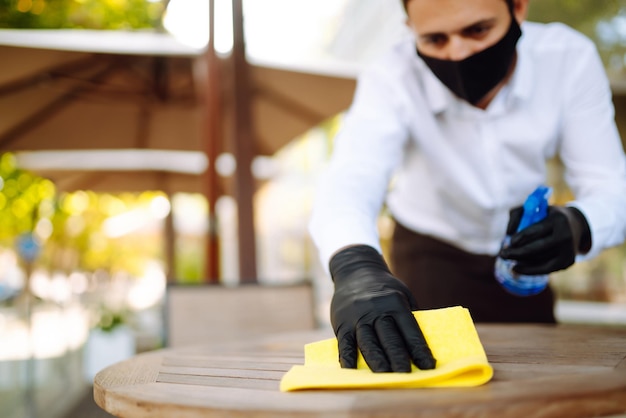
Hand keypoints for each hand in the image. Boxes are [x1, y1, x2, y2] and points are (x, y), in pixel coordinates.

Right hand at [329, 245, 435, 372]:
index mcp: (395, 303)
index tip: (429, 366)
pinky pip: (345, 343)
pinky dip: (348, 358)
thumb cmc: (384, 289)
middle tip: (406, 375)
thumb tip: (421, 347)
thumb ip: (409, 317)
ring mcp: (357, 318)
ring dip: (376, 361)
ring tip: (385, 377)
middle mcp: (376, 310)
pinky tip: (353, 370)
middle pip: (389, 337)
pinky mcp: (341, 324)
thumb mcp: (402, 294)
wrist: (355, 272)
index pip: (410, 330)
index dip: (419, 349)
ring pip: (368, 342)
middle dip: (398, 357)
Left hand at [499, 206, 590, 274]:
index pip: (536, 231)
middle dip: (517, 253)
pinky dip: (530, 270)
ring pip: (540, 260)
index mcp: (558, 220)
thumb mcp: (533, 209)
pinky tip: (517, 269)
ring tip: (508, 261)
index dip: (521, 237)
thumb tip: (508, 233)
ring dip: (522, 262)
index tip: (509, 242)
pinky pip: (546, 269)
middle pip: (538, 248)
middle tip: (502, 255)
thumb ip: (516, 215)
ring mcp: (568, 251)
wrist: (575, 226)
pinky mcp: (567, 262)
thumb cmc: (546, 216)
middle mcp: (565, 236)